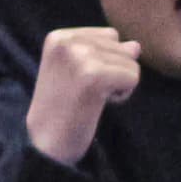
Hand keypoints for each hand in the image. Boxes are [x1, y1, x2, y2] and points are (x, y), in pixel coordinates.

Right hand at [25, 27, 142, 164]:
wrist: (45, 145)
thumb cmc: (63, 110)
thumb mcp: (79, 72)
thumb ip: (106, 53)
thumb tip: (135, 45)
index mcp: (59, 37)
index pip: (110, 36)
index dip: (104, 62)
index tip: (80, 82)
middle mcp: (67, 41)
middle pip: (122, 47)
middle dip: (113, 72)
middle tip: (84, 93)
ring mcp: (79, 56)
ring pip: (131, 62)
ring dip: (118, 85)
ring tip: (90, 99)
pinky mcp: (93, 75)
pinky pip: (133, 77)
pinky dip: (122, 95)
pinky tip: (98, 105)